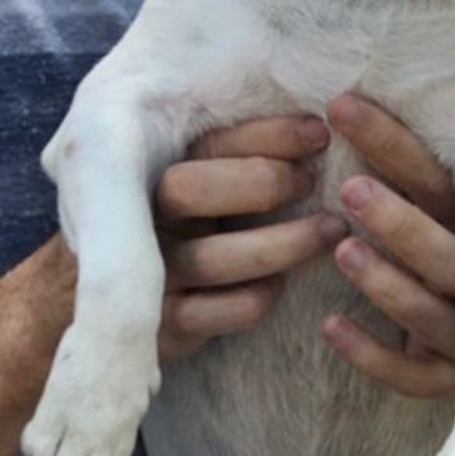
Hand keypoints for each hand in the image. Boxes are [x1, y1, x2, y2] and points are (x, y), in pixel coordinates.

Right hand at [154, 114, 345, 363]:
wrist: (122, 312)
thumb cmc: (190, 239)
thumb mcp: (205, 195)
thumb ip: (238, 164)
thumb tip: (316, 127)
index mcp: (155, 176)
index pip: (206, 144)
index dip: (265, 135)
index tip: (319, 132)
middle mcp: (145, 222)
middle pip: (187, 190)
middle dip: (258, 181)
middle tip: (311, 181)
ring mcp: (152, 276)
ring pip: (209, 258)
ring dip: (280, 243)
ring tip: (331, 231)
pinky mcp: (163, 327)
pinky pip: (211, 313)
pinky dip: (252, 298)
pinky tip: (281, 286)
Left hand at [319, 28, 454, 400]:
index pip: (454, 181)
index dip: (401, 145)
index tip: (348, 105)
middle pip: (449, 254)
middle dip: (400, 222)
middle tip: (350, 185)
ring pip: (434, 318)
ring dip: (387, 287)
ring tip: (339, 249)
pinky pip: (418, 378)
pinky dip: (377, 358)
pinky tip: (332, 328)